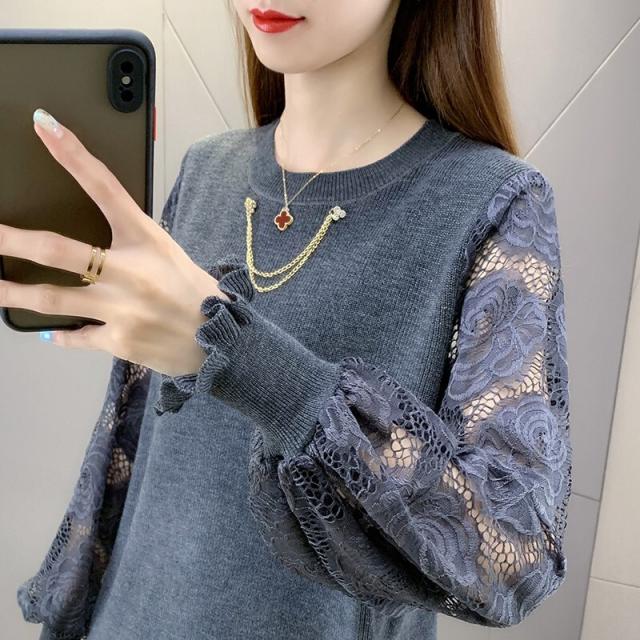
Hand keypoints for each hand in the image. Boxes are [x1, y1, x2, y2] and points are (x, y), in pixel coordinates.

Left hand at [0, 108, 229, 376]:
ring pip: (53, 299)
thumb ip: (129, 242)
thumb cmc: (192, 291)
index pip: (105, 188)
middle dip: (12, 240)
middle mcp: (130, 272)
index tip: (44, 126)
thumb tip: (85, 246)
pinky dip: (60, 336)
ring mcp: (122, 309)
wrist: (220, 338)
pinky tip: (48, 335)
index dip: (72, 155)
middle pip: (59, 250)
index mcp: (145, 240)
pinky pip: (76, 337)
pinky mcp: (119, 340)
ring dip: (14, 293)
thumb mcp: (166, 253)